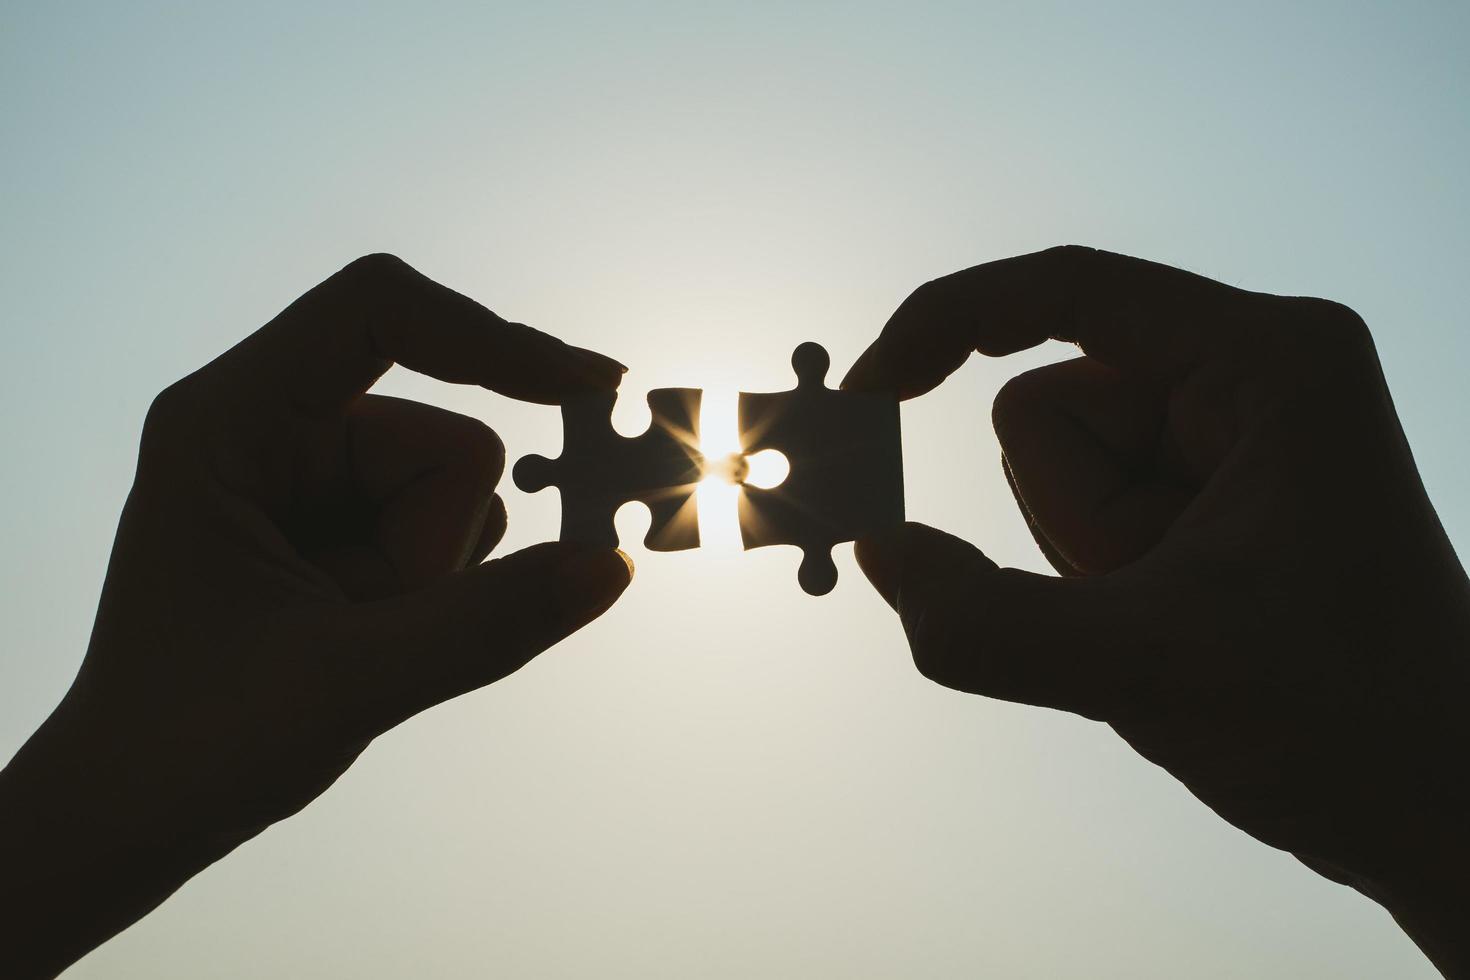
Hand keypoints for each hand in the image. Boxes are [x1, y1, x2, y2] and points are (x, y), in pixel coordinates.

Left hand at [0, 255, 633, 977]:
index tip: (584, 389)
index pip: (376, 312)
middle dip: (440, 541)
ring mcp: (308, 478)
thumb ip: (486, 623)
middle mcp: (268, 429)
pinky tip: (366, 637)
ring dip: (437, 576)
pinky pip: (449, 529)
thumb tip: (611, 565)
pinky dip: (437, 589)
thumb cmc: (191, 744)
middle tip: (385, 623)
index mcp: (227, 422)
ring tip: (351, 639)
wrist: (134, 816)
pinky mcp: (342, 524)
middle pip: (440, 433)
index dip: (489, 338)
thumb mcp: (345, 682)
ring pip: (456, 490)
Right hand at [844, 246, 1469, 975]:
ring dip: (1087, 555)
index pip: (1069, 290)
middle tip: (1155, 602)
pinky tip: (1180, 629)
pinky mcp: (1212, 489)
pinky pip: (1088, 509)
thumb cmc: (1344, 723)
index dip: (950, 324)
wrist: (1440, 806)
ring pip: (1060, 467)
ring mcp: (1230, 435)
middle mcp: (1250, 375)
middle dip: (1072, 518)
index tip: (872, 389)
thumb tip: (878, 552)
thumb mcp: (1146, 671)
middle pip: (1053, 408)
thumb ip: (983, 623)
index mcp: (1266, 363)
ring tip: (1179, 620)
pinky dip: (1099, 575)